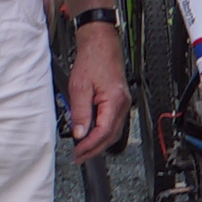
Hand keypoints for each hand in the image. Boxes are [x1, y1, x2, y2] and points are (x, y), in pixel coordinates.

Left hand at [64, 27, 125, 157]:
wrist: (101, 44)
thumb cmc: (93, 60)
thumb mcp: (79, 86)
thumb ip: (80, 112)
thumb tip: (79, 133)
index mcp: (115, 101)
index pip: (104, 132)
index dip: (90, 145)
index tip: (78, 152)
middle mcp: (123, 104)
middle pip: (111, 136)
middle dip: (95, 149)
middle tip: (79, 157)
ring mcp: (123, 104)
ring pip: (113, 132)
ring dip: (98, 143)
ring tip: (83, 150)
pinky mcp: (119, 102)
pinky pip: (112, 123)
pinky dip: (101, 133)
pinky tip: (91, 135)